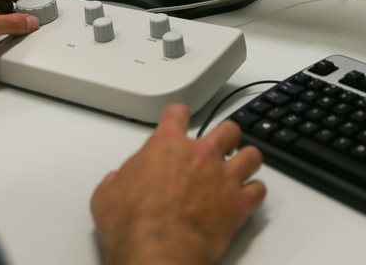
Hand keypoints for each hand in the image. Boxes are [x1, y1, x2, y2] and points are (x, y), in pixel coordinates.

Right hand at [91, 104, 265, 264]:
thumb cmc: (132, 224)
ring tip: (240, 168)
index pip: (177, 114)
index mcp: (166, 145)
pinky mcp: (239, 204)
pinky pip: (259, 189)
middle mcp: (200, 154)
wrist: (159, 250)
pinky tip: (247, 197)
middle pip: (227, 129)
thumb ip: (118, 178)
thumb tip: (118, 181)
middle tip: (219, 148)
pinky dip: (254, 192)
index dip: (178, 116)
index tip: (180, 119)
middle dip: (225, 137)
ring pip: (251, 154)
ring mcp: (224, 177)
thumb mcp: (107, 195)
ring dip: (246, 160)